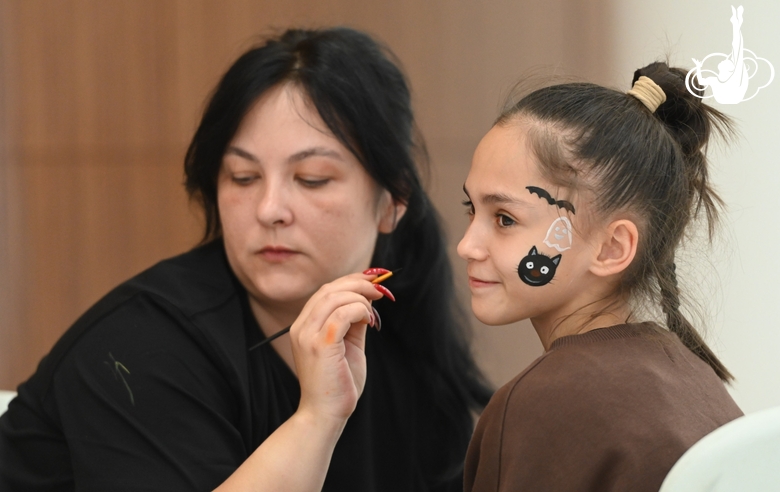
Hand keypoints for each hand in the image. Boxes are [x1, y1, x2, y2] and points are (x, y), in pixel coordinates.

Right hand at [289, 273, 383, 424]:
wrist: (326, 414)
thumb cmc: (339, 383)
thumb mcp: (349, 345)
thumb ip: (354, 322)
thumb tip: (369, 300)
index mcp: (304, 326)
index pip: (325, 291)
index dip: (350, 281)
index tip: (373, 281)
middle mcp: (301, 327)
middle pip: (329, 289)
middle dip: (359, 284)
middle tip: (381, 290)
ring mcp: (307, 335)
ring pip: (335, 297)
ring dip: (361, 298)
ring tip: (374, 314)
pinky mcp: (320, 345)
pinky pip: (342, 314)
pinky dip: (360, 311)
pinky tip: (370, 322)